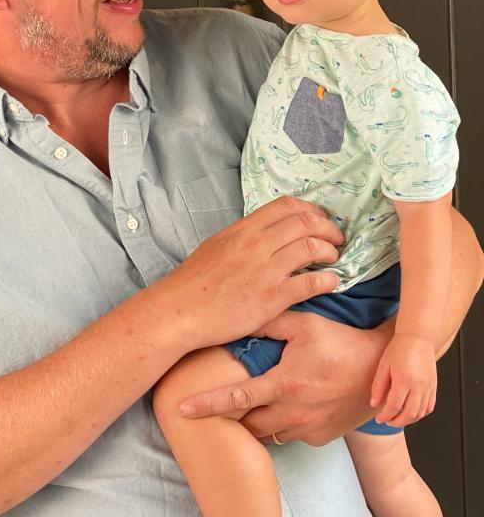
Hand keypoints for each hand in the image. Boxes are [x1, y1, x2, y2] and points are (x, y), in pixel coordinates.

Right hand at [164, 196, 342, 350]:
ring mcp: (265, 271)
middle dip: (328, 228)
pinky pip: (310, 283)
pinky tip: (331, 282)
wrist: (181, 311)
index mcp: (243, 229)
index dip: (311, 209)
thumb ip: (244, 236)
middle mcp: (256, 245)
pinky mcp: (272, 299)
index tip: (319, 218)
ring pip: (312, 248)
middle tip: (335, 239)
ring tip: (333, 258)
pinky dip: (327, 280)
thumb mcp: (218, 244)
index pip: (286, 205)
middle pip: (305, 222)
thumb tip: (266, 232)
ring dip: (330, 252)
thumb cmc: (195, 281)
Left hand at [178, 311, 391, 444]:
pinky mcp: (320, 438)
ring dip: (257, 421)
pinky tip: (288, 405)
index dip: (206, 405)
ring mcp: (307, 430)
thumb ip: (269, 321)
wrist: (381, 372)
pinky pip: (290, 436)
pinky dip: (282, 424)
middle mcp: (293, 412)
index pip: (236, 398)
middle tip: (219, 406)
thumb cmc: (341, 343)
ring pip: (268, 434)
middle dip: (231, 418)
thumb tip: (239, 317)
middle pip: (246, 425)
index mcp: (284, 384)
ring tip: (255, 403)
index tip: (182, 410)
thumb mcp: (305, 325)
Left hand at [370, 333, 436, 427]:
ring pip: (421, 413)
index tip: (379, 418)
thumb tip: (374, 404)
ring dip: (408, 419)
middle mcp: (418, 387)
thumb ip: (378, 387)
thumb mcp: (384, 366)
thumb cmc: (399, 349)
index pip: (394, 407)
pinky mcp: (434, 387)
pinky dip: (420, 414)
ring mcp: (428, 388)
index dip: (385, 416)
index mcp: (404, 381)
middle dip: (396, 422)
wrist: (417, 338)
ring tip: (397, 417)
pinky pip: (429, 407)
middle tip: (387, 421)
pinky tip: (411, 412)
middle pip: (409, 414)